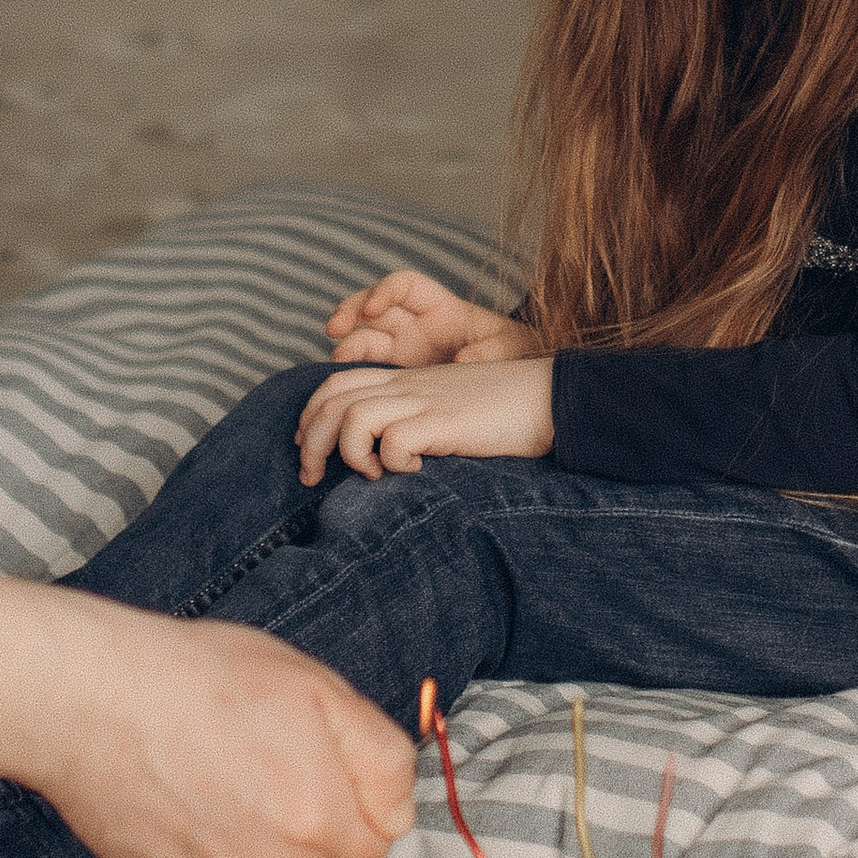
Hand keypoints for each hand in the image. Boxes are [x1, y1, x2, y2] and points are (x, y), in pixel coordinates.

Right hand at [39, 607, 418, 857]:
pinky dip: (207, 846)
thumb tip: (397, 807)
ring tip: (220, 769)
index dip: (359, 804)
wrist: (93, 699)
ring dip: (259, 836)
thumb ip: (381, 756)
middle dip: (313, 822)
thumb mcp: (320, 688)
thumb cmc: (203, 680)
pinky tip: (184, 793)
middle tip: (269, 758)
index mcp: (319, 824)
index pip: (375, 847)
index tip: (326, 765)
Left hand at [296, 354, 556, 482]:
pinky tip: (411, 471)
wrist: (549, 397)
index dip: (310, 415)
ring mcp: (426, 400)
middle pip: (331, 399)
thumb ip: (415, 421)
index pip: (335, 383)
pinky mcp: (447, 421)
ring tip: (368, 475)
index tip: (308, 449)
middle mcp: (408, 385)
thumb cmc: (502, 412)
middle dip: (310, 442)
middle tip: (312, 477)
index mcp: (406, 380)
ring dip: (346, 452)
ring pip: (353, 416)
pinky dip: (391, 461)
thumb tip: (382, 456)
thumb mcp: (447, 409)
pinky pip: (395, 440)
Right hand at [324, 268, 531, 368]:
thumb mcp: (513, 347)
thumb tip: (464, 362)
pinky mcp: (396, 376)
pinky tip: (345, 387)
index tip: (373, 308)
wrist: (513, 385)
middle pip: (371, 306)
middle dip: (350, 312)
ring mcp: (400, 350)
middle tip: (334, 329)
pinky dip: (354, 376)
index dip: (384, 291)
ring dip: (346, 345)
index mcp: (437, 306)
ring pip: (362, 337)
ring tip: (337, 364)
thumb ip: (492, 350)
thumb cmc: (513, 355)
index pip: (403, 286)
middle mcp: (412, 323)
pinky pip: (368, 371)